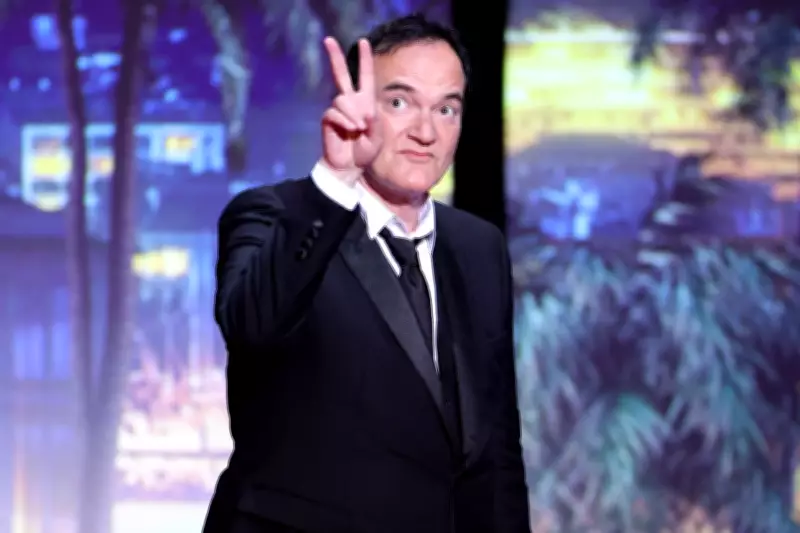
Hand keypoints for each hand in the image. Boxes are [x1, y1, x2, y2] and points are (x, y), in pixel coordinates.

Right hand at [320, 37, 382, 183]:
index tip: (363, 41)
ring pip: (343, 99)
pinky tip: (351, 130)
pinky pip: (336, 112)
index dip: (364, 60)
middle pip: (341, 74)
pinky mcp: (328, 118)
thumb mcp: (377, 137)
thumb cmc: (364, 151)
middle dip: (335, 57)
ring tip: (359, 128)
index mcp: (365, 102)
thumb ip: (374, 122)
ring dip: (353, 113)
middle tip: (328, 40)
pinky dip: (345, 121)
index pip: (365, 77)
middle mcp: (350, 102)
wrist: (349, 167)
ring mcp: (338, 110)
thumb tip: (364, 112)